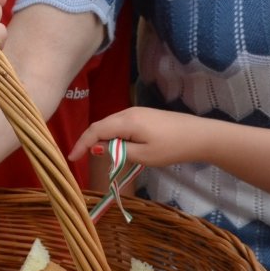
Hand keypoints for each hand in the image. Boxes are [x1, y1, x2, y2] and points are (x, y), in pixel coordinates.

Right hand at [70, 107, 204, 169]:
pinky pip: (121, 124)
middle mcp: (128, 112)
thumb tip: (98, 148)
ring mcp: (136, 112)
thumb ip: (118, 152)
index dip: (81, 144)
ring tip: (96, 155)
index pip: (95, 130)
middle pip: (101, 125)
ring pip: (110, 124)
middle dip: (88, 140)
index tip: (71, 158)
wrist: (199, 135)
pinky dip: (113, 135)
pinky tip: (116, 147)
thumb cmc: (171, 147)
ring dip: (101, 138)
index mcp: (126, 121)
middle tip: (80, 158)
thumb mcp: (143, 155)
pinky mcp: (144, 115)